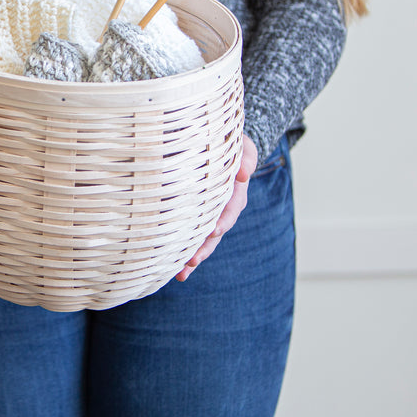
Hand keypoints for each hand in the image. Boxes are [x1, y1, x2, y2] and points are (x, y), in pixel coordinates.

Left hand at [175, 133, 257, 281]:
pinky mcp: (193, 215)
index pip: (230, 209)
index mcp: (233, 192)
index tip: (214, 230)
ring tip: (181, 273)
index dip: (222, 220)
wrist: (217, 144)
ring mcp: (207, 213)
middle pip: (214, 232)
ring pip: (201, 238)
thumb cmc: (229, 143)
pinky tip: (170, 266)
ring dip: (192, 256)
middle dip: (204, 248)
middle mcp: (221, 207)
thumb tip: (244, 174)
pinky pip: (187, 233)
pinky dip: (180, 250)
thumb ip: (246, 157)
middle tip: (192, 261)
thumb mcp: (242, 146)